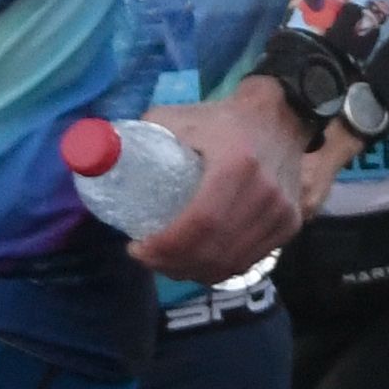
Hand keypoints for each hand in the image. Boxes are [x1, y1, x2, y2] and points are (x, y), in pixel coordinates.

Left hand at [121, 81, 309, 279]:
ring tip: (166, 262)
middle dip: (171, 264)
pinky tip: (196, 263)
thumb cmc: (226, 119)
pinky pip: (247, 262)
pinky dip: (217, 270)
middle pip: (213, 251)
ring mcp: (282, 213)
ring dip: (192, 272)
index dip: (165, 246)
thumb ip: (144, 134)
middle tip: (146, 257)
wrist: (283, 116)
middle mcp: (266, 195)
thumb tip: (99, 155)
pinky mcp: (290, 225)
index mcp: (238, 165)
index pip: (200, 223)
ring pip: (230, 264)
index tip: (136, 247)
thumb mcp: (183, 118)